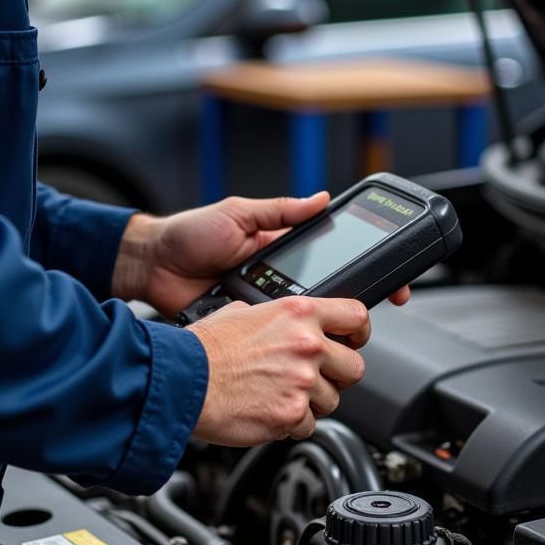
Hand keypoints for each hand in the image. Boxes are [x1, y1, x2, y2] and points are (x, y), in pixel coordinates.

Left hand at [112, 193, 410, 318]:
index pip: (334, 258)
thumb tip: (321, 198)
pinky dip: (285, 341)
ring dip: (320, 327)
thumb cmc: (189, 234)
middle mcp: (280, 280)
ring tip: (338, 333)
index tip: (393, 280)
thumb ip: (280, 210)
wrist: (151, 265)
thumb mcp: (239, 213)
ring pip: (304, 321)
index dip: (366, 270)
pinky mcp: (248, 327)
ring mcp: (265, 306)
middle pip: (328, 297)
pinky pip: (273, 337)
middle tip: (369, 315)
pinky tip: (297, 345)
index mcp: (283, 248)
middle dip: (353, 307)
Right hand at [188, 297, 369, 445]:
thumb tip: (281, 323)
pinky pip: (309, 425)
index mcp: (298, 313)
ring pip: (333, 401)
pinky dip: (292, 424)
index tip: (353, 340)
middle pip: (355, 367)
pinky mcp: (291, 413)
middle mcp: (306, 344)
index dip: (359, 332)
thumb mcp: (241, 312)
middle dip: (337, 375)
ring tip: (280, 396)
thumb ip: (273, 317)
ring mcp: (302, 381)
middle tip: (314, 378)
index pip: (356, 316)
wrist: (182, 380)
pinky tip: (269, 412)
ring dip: (312, 402)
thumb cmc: (203, 349)